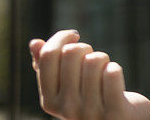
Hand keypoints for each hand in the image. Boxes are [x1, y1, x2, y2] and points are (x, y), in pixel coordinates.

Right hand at [30, 30, 149, 119]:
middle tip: (93, 61)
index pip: (48, 55)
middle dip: (86, 49)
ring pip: (94, 60)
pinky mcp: (115, 112)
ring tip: (104, 73)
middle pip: (72, 52)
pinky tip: (115, 81)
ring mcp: (90, 112)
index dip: (62, 38)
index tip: (74, 36)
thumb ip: (49, 67)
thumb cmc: (94, 97)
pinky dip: (115, 69)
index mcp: (50, 101)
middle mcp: (66, 109)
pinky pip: (112, 73)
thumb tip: (34, 43)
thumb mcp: (69, 85)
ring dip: (103, 60)